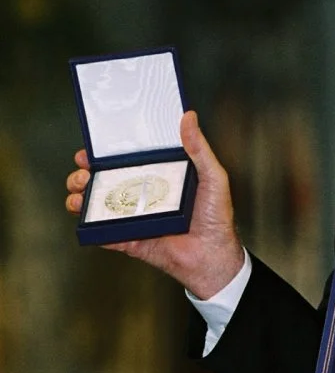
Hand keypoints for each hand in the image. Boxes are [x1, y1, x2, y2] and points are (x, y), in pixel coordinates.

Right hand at [65, 110, 244, 298]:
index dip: (107, 154)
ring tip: (80, 192)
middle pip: (106, 181)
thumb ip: (199, 148)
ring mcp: (134, 218)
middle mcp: (144, 195)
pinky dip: (90, 226)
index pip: (128, 161)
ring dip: (81, 197)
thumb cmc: (216, 216)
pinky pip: (103, 233)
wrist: (212, 255)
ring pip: (98, 205)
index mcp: (160, 177)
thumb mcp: (213, 176)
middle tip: (84, 171)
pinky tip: (86, 217)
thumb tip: (189, 117)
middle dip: (86, 174)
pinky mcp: (129, 239)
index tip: (92, 148)